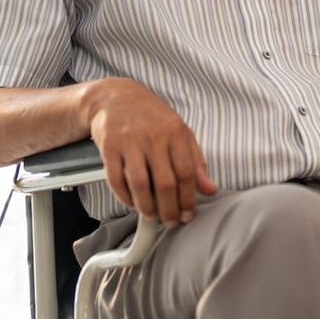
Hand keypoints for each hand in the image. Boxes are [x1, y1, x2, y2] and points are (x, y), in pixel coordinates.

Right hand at [85, 78, 217, 226]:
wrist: (116, 97)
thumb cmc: (152, 117)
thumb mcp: (180, 133)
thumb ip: (196, 162)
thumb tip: (210, 189)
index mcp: (176, 132)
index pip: (187, 172)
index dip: (189, 199)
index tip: (189, 214)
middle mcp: (154, 136)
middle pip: (165, 183)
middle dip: (170, 209)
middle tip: (171, 221)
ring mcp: (130, 142)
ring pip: (140, 185)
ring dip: (147, 207)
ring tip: (153, 216)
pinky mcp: (109, 148)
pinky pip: (116, 180)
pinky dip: (125, 198)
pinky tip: (134, 203)